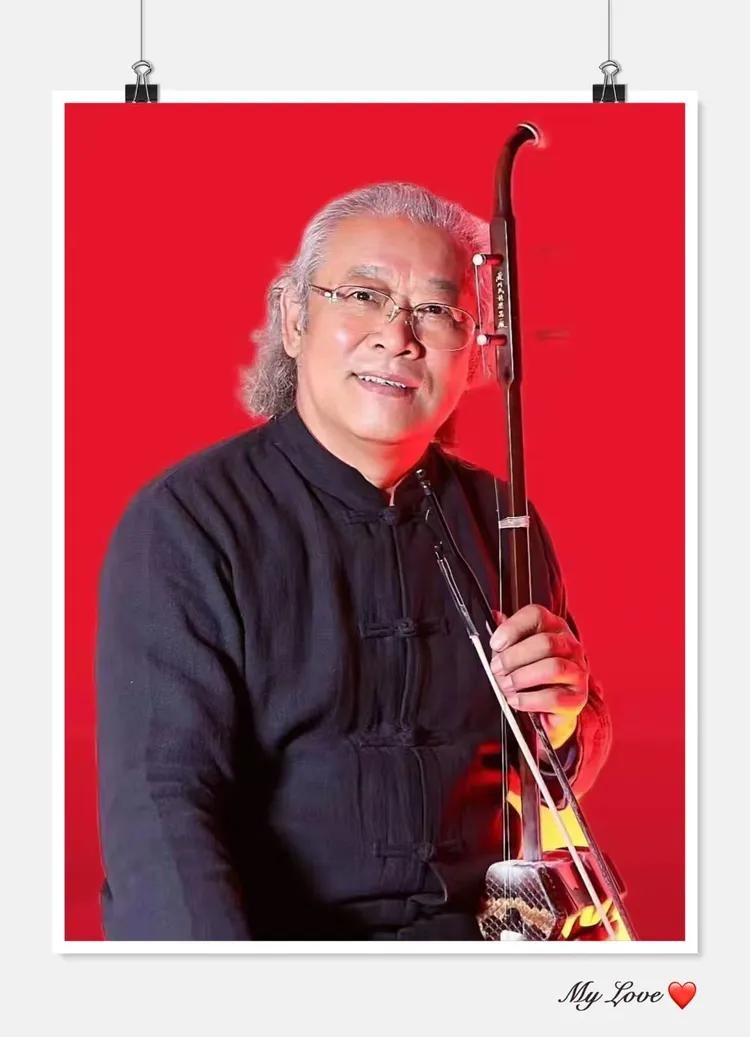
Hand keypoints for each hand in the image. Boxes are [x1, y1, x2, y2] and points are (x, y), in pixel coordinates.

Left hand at [489, 604, 588, 749]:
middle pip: (545, 643)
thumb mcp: (516, 650)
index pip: (536, 615)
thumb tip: (495, 616)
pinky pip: (554, 697)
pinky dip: (529, 700)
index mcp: (554, 627)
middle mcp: (570, 646)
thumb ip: (507, 633)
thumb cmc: (531, 675)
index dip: (512, 628)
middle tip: (497, 668)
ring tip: (507, 685)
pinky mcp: (578, 697)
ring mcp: (577, 671)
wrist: (548, 708)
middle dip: (513, 658)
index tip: (496, 643)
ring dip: (522, 678)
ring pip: (552, 668)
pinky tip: (517, 700)